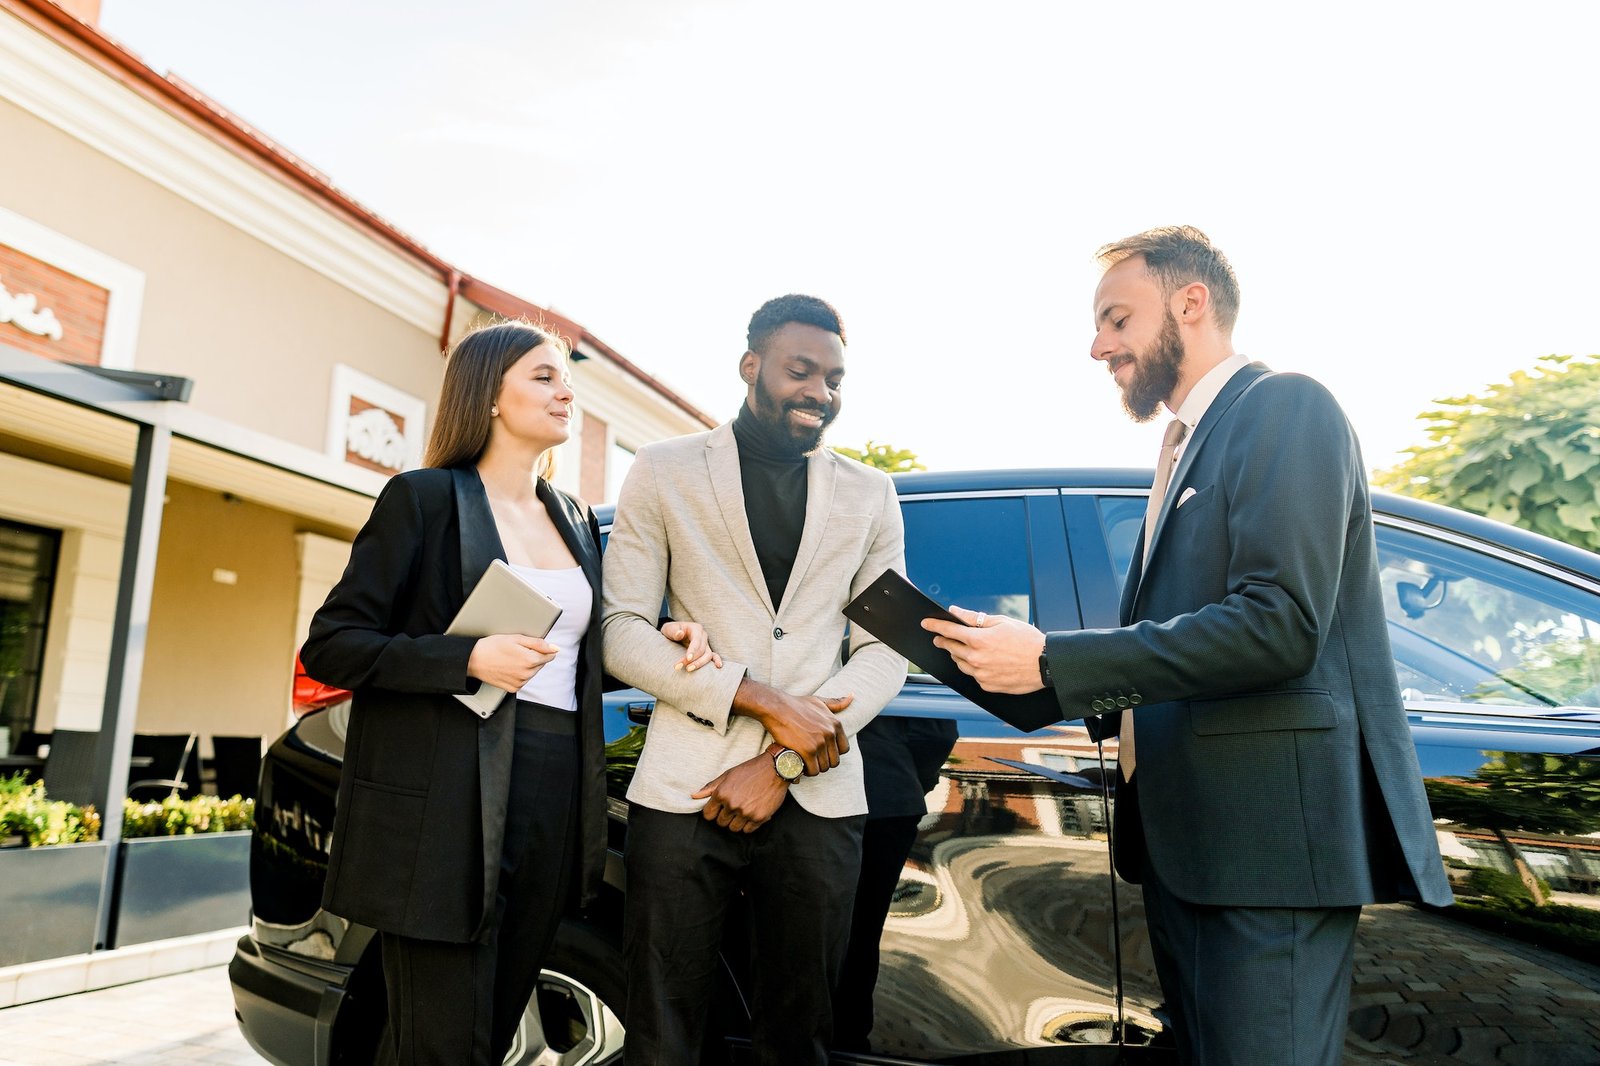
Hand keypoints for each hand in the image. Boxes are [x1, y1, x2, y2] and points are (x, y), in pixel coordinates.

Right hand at [467, 633, 559, 692]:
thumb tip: (555, 648)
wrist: (474, 660)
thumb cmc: (492, 646)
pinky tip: (508, 667)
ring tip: (510, 658)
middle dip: (533, 656)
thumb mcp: (516, 638)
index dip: (542, 648)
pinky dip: (519, 674)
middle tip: (517, 650)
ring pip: (532, 672)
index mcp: (530, 660)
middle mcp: (527, 674)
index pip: (550, 655)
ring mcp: (520, 682)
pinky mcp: (513, 688)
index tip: (532, 646)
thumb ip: (538, 643)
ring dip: (526, 665)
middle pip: (541, 663)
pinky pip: (523, 680)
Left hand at [659, 620, 723, 672]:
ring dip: (699, 663)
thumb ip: (673, 631)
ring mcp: (706, 643)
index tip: (687, 659)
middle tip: (679, 667)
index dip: (693, 650)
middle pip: (702, 649)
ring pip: (708, 655)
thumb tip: (680, 634)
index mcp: (696, 628)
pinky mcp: (706, 650)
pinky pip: (714, 655)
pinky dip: (717, 660)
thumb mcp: (669, 629)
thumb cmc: (671, 631)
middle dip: (692, 660)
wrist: (674, 633)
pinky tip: (718, 666)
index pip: (696, 640)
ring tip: (688, 670)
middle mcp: (703, 635)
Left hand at [691, 755, 788, 832]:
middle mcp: (732, 805)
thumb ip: (710, 787)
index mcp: (722, 794)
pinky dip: (749, 824)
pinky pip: (747, 830)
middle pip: (721, 823)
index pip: (708, 815)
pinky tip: (752, 812)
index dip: (712, 812)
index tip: (719, 809)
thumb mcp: (727, 775)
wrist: (775, 769)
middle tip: (734, 807)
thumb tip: (693, 796)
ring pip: (734, 828)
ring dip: (737, 822)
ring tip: (744, 809)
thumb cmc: (750, 770)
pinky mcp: (759, 818)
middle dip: (725, 816)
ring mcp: (746, 813)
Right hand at [733, 678, 851, 776]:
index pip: (844, 749)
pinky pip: (813, 770)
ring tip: (806, 764)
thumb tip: (852, 696)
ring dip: (815, 768)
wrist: (777, 708)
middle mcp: (830, 734)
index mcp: (835, 724)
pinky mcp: (807, 751)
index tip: (822, 752)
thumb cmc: (796, 704)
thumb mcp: (819, 701)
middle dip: (824, 762)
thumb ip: (836, 703)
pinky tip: (800, 766)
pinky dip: (807, 771)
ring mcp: (819, 743)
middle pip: (834, 761)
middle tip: (812, 760)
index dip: (833, 753)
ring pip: (824, 767)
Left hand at [922, 605, 1046, 694]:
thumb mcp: (1001, 622)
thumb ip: (974, 617)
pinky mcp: (987, 686)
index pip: (949, 631)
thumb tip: (955, 611)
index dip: (935, 625)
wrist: (1045, 664)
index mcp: (979, 640)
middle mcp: (976, 659)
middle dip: (944, 640)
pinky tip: (980, 661)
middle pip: (951, 648)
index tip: (926, 623)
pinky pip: (973, 675)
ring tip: (962, 648)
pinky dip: (973, 667)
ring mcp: (981, 675)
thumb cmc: (1027, 640)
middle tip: (940, 637)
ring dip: (958, 654)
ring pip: (960, 663)